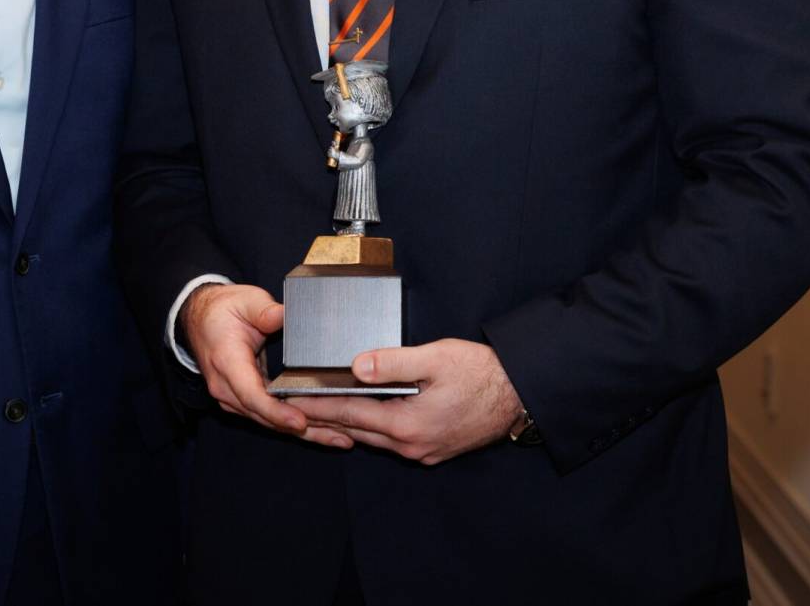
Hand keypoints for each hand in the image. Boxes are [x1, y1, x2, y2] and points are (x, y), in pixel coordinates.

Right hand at [183, 283, 352, 448]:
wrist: (200, 319)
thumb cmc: (224, 310)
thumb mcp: (245, 301)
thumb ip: (264, 310)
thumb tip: (282, 315)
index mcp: (227, 362)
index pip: (252, 394)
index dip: (276, 411)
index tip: (300, 421)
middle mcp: (226, 387)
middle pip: (265, 416)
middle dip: (301, 428)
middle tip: (339, 437)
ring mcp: (233, 398)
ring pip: (269, 422)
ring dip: (303, 432)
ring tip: (340, 439)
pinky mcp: (242, 402)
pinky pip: (269, 417)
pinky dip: (294, 425)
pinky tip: (324, 432)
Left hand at [300, 339, 522, 465]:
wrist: (519, 394)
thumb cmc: (481, 373)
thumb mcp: (436, 358)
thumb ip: (393, 362)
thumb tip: (357, 367)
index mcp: (407, 423)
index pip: (348, 414)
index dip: (316, 406)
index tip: (289, 401)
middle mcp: (411, 445)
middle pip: (355, 430)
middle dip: (323, 418)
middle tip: (292, 407)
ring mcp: (423, 452)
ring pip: (373, 438)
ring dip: (347, 424)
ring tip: (319, 410)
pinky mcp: (433, 450)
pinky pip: (392, 441)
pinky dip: (372, 428)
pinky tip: (363, 416)